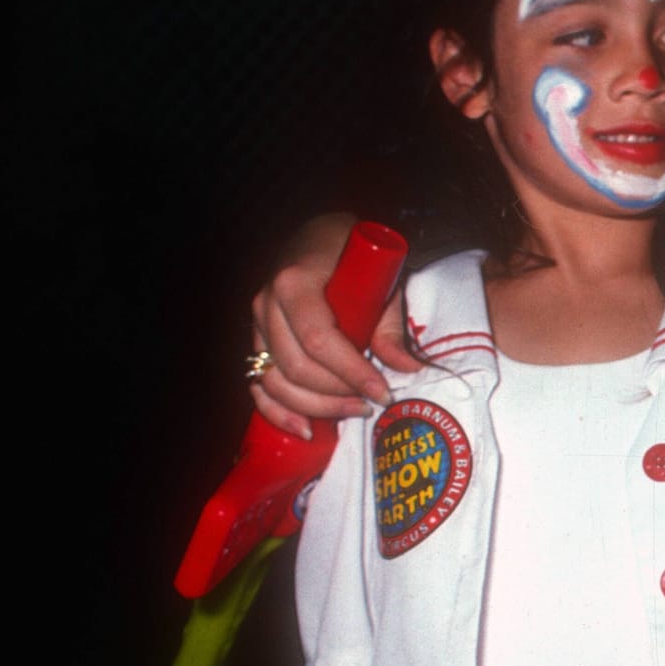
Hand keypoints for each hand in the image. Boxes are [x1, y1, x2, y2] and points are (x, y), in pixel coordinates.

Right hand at [247, 213, 416, 437]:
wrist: (320, 235)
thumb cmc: (353, 255)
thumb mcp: (381, 281)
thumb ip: (390, 327)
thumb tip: (406, 369)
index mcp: (295, 282)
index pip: (318, 340)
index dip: (350, 372)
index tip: (383, 391)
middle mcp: (267, 302)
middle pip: (295, 367)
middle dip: (336, 394)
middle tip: (372, 403)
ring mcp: (257, 324)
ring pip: (275, 381)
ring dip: (315, 406)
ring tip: (354, 410)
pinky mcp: (257, 341)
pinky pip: (258, 385)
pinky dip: (278, 412)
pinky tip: (305, 430)